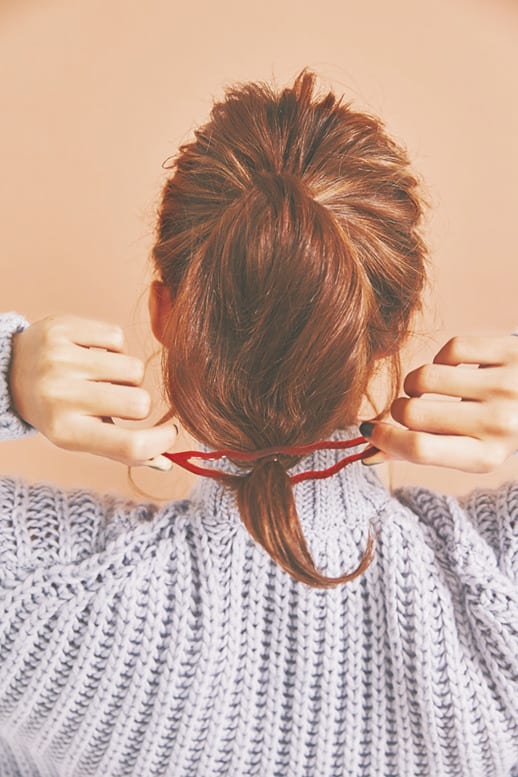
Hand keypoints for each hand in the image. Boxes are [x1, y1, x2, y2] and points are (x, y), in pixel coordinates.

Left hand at [9, 315, 177, 466]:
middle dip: (138, 402)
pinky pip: (118, 337)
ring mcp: (59, 360)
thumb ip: (125, 451)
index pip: (130, 445)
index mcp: (66, 432)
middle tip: (118, 400)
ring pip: (134, 368)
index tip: (169, 433)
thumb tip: (167, 462)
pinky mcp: (61, 329)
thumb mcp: (82, 436)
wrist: (11, 372)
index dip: (161, 441)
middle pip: (139, 404)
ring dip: (126, 374)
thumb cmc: (57, 410)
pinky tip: (93, 354)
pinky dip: (113, 347)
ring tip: (103, 377)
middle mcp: (60, 396)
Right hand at [361, 335, 517, 472]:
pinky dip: (444, 358)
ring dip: (416, 382)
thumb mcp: (472, 450)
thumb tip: (369, 453)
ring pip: (425, 377)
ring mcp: (507, 386)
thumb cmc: (505, 429)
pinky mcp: (511, 352)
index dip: (383, 439)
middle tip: (409, 409)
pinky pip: (452, 349)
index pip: (419, 450)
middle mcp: (498, 424)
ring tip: (429, 388)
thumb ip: (422, 451)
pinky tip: (455, 369)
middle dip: (398, 409)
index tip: (369, 429)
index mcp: (485, 456)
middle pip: (413, 413)